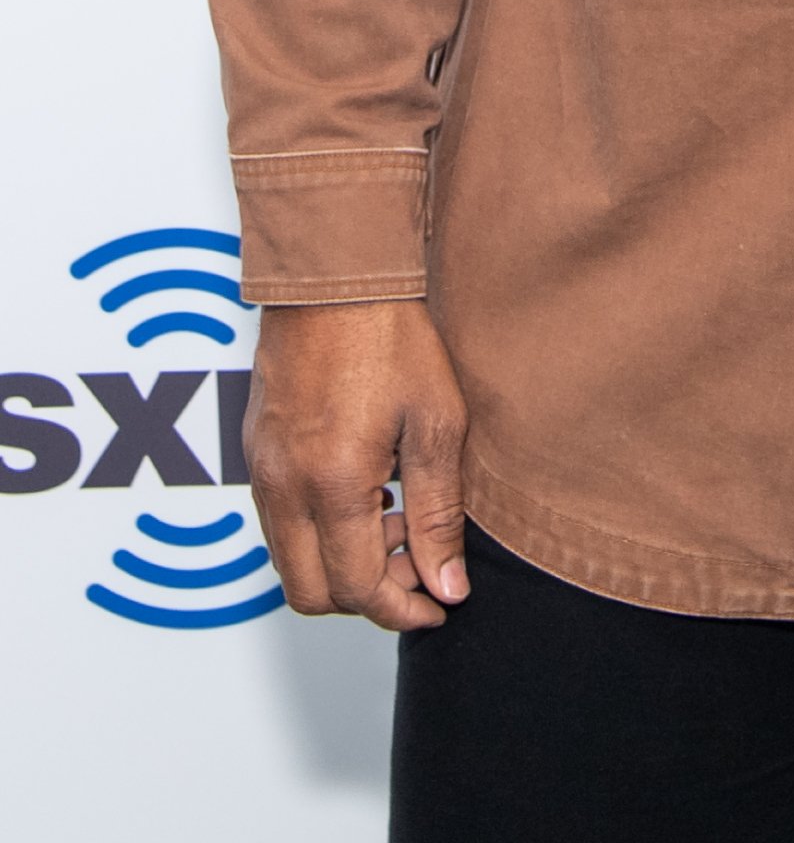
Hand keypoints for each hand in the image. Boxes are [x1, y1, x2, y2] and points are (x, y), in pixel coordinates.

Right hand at [245, 298, 469, 631]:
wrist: (335, 274)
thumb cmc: (391, 336)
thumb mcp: (436, 422)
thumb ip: (439, 512)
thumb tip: (447, 586)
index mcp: (332, 484)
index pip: (358, 589)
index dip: (404, 609)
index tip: (440, 602)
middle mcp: (284, 487)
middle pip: (311, 595)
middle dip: (367, 597)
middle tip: (418, 563)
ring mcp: (262, 470)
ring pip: (289, 563)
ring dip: (341, 565)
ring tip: (397, 517)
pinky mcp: (255, 452)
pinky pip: (277, 524)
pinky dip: (318, 533)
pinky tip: (365, 491)